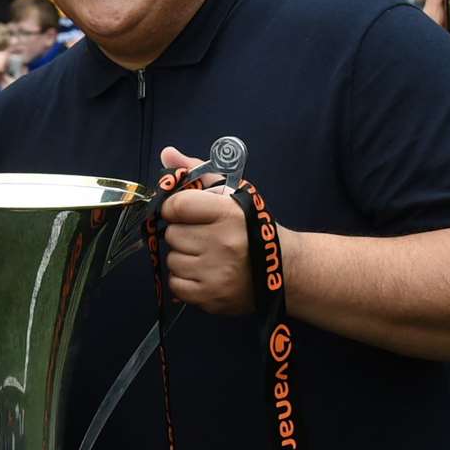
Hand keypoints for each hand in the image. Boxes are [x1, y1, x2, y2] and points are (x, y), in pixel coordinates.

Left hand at [158, 146, 254, 313]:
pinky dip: (185, 280)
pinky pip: (176, 284)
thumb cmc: (252, 226)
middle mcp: (223, 242)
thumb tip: (166, 153)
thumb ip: (197, 172)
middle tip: (204, 237)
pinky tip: (205, 273)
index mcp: (228, 212)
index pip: (176, 206)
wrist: (284, 269)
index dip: (175, 209)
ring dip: (184, 258)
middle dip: (183, 234)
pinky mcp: (212, 296)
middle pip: (172, 235)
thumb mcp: (232, 193)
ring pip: (172, 259)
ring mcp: (217, 272)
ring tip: (207, 256)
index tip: (185, 213)